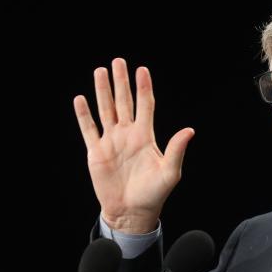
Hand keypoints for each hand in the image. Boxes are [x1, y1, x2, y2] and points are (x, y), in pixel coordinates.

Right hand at [73, 57, 193, 233]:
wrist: (132, 211)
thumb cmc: (154, 194)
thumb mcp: (170, 172)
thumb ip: (176, 150)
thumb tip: (189, 130)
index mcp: (146, 136)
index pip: (145, 105)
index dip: (143, 88)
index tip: (142, 69)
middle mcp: (128, 134)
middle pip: (124, 102)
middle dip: (121, 82)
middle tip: (118, 61)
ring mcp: (111, 141)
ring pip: (106, 110)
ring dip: (102, 91)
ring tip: (100, 71)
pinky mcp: (96, 152)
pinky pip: (89, 129)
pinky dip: (84, 115)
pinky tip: (81, 99)